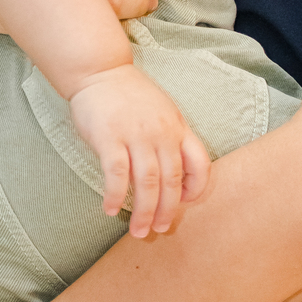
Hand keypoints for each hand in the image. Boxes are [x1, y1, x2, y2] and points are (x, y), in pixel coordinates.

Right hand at [70, 65, 210, 237]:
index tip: (186, 203)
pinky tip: (110, 209)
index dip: (198, 188)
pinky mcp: (109, 137)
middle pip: (172, 180)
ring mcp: (136, 135)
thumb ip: (171, 138)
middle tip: (158, 230)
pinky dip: (115, 195)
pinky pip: (116, 174)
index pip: (200, 163)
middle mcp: (161, 133)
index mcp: (178, 127)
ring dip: (143, 211)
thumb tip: (174, 175)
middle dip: (166, 211)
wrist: (101, 71)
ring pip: (146, 182)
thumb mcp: (163, 112)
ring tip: (137, 231)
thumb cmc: (131, 96)